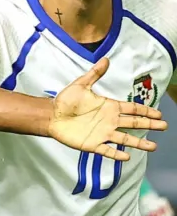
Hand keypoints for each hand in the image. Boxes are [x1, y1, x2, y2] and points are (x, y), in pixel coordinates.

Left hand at [49, 58, 167, 160]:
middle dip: (149, 125)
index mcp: (109, 107)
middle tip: (164, 126)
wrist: (51, 115)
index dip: (146, 111)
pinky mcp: (92, 144)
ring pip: (125, 139)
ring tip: (153, 147)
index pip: (132, 109)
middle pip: (133, 123)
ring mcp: (102, 133)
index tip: (158, 114)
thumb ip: (94, 74)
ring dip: (139, 143)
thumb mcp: (81, 85)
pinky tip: (127, 156)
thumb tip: (105, 59)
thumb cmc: (65, 101)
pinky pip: (107, 150)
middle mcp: (109, 121)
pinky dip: (117, 154)